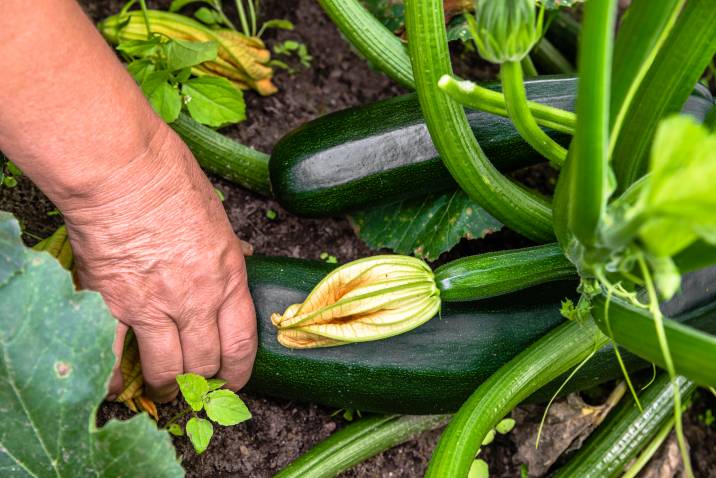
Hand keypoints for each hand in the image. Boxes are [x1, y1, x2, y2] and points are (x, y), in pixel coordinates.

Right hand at [61, 125, 256, 401]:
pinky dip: (116, 377)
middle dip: (203, 378)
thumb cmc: (171, 179)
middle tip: (197, 382)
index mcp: (228, 276)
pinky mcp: (112, 304)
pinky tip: (119, 383)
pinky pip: (115, 357)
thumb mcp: (218, 215)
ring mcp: (154, 306)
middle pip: (206, 361)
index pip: (241, 342)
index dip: (238, 371)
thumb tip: (243, 256)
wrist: (121, 170)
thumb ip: (228, 247)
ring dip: (168, 384)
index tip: (233, 381)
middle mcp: (196, 299)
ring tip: (165, 387)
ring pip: (168, 368)